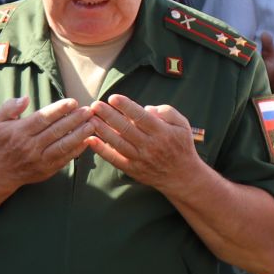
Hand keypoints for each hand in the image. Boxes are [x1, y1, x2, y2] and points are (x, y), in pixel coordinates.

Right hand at [0, 95, 95, 186]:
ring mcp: (39, 159)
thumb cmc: (1, 142)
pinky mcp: (47, 170)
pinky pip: (65, 159)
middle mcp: (30, 146)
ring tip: (92, 124)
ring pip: (63, 146)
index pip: (42, 118)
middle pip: (56, 131)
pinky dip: (77, 150)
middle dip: (74, 119)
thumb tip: (25, 98)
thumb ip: (9, 107)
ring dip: (79, 135)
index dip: (59, 109)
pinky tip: (88, 140)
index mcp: (20, 132)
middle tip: (89, 110)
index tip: (73, 102)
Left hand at [87, 94, 202, 191]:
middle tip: (95, 105)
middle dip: (109, 116)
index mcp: (162, 132)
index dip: (126, 106)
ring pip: (118, 143)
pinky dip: (102, 150)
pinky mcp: (133, 169)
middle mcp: (150, 146)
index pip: (141, 117)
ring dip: (102, 130)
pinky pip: (115, 159)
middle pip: (126, 129)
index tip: (113, 97)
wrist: (182, 176)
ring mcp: (140, 159)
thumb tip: (146, 108)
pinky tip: (91, 140)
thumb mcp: (183, 125)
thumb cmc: (181, 146)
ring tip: (90, 119)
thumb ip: (167, 112)